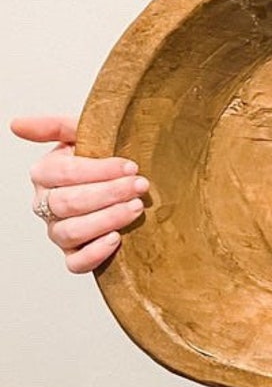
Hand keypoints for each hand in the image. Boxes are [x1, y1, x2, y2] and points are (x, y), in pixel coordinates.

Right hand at [11, 115, 148, 273]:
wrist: (125, 180)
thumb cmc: (103, 155)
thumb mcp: (84, 134)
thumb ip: (54, 126)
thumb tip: (15, 124)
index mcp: (45, 173)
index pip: (65, 174)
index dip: (100, 170)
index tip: (131, 166)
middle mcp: (46, 204)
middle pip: (69, 203)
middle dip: (109, 193)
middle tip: (140, 185)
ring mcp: (58, 231)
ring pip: (72, 232)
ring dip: (107, 219)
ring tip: (136, 207)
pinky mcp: (74, 253)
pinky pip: (76, 263)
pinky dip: (95, 253)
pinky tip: (116, 239)